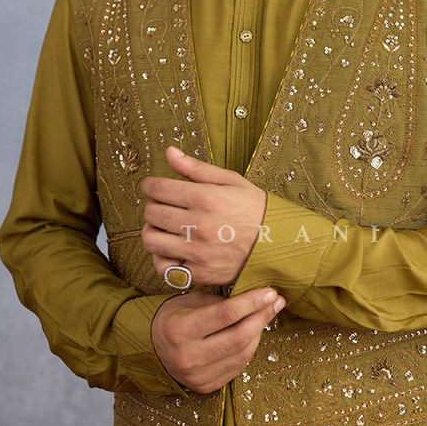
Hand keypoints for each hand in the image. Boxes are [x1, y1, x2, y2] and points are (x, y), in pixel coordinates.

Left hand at [141, 147, 266, 285]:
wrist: (277, 241)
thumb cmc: (253, 207)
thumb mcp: (230, 180)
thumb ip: (196, 168)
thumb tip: (169, 152)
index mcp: (206, 197)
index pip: (158, 189)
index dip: (149, 185)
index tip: (151, 186)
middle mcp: (199, 225)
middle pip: (151, 213)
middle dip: (152, 206)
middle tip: (162, 205)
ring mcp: (198, 251)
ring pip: (151, 240)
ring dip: (152, 231)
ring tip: (164, 227)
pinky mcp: (200, 272)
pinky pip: (164, 267)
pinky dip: (161, 257)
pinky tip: (171, 248)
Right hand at [151, 287, 284, 392]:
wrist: (152, 347)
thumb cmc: (175, 317)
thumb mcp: (191, 301)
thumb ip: (220, 301)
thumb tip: (255, 297)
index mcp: (181, 329)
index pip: (225, 314)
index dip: (252, 302)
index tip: (270, 292)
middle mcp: (188, 356)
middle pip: (238, 337)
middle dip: (262, 317)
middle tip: (276, 301)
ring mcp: (197, 375)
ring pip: (242, 354)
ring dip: (260, 332)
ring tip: (267, 315)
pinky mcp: (205, 387)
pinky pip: (237, 367)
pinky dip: (250, 348)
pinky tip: (254, 333)